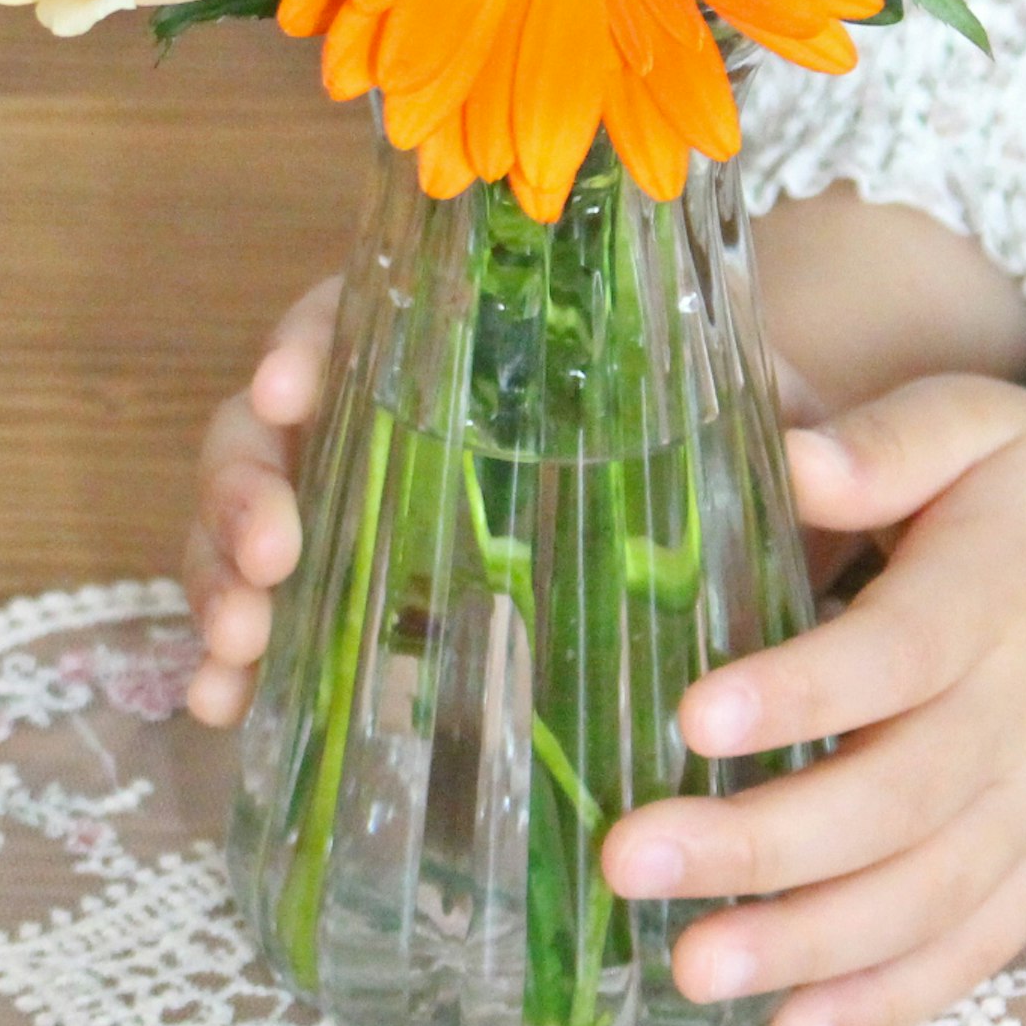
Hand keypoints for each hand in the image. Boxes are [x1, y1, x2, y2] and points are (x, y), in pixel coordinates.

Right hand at [183, 196, 1025, 725]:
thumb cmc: (723, 448)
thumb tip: (806, 458)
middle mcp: (385, 418)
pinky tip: (220, 710)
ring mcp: (354, 513)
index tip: (292, 388)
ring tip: (231, 654)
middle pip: (270, 427)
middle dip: (243, 488)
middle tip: (271, 558)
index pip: (351, 314)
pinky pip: (266, 616)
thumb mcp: (751, 423)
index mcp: (458, 345)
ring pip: (247, 523)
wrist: (713, 527)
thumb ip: (769, 424)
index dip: (306, 342)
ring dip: (218, 579)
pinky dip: (229, 659)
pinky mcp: (348, 603)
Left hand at [599, 313, 1025, 1025]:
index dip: (801, 694)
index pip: (898, 655)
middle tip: (630, 861)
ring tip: (689, 969)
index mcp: (997, 594)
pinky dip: (890, 1002)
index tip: (693, 715)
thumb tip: (785, 455)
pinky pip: (975, 949)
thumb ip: (884, 439)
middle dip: (760, 845)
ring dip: (807, 947)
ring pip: (928, 898)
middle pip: (895, 800)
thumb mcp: (979, 423)